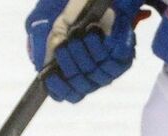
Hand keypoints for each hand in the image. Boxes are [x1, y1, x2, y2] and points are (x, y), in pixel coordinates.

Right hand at [24, 0, 141, 102]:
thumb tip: (43, 66)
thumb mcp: (59, 29)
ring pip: (94, 73)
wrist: (101, 2)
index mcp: (79, 76)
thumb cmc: (80, 17)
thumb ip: (50, 45)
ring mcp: (110, 70)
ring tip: (77, 35)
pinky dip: (97, 45)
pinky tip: (92, 32)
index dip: (59, 89)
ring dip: (82, 53)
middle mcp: (95, 78)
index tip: (49, 75)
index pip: (70, 95)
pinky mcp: (123, 59)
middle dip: (68, 65)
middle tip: (63, 46)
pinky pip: (110, 60)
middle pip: (80, 85)